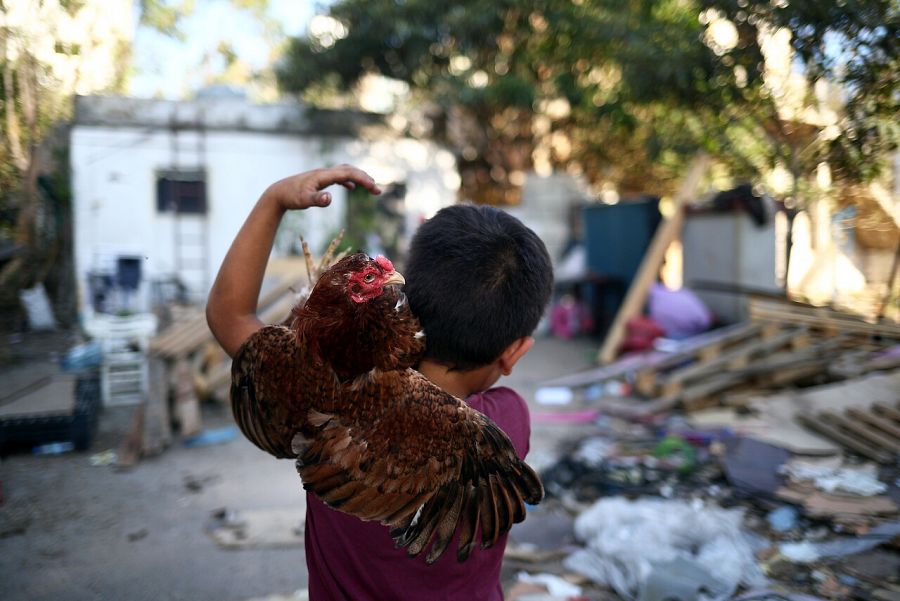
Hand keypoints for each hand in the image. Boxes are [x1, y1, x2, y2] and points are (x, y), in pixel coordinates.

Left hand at [264, 165, 381, 210]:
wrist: (278, 192)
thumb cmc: (290, 197)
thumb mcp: (303, 201)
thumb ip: (317, 200)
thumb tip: (330, 198)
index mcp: (324, 175)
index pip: (349, 173)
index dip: (363, 180)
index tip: (375, 189)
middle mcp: (325, 172)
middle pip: (350, 170)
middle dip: (365, 178)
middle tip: (377, 191)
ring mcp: (322, 175)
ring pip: (345, 171)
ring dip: (359, 177)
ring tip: (370, 187)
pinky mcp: (319, 180)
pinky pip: (338, 176)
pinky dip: (348, 179)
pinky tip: (351, 187)